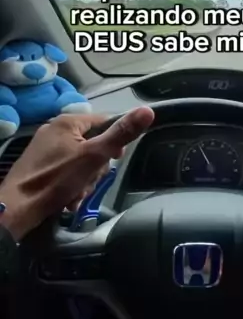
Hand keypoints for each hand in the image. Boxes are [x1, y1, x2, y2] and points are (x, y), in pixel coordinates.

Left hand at [0, 107, 154, 239]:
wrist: (18, 207)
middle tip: (91, 181)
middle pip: (93, 144)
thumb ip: (121, 134)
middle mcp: (54, 130)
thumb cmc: (57, 179)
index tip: (115, 159)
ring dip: (85, 181)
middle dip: (96, 168)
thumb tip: (148, 111)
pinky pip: (65, 171)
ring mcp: (45, 149)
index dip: (114, 141)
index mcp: (67, 122)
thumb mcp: (94, 157)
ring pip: (80, 161)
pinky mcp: (39, 166)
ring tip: (78, 193)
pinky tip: (69, 198)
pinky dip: (71, 185)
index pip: (104, 121)